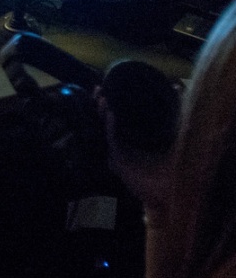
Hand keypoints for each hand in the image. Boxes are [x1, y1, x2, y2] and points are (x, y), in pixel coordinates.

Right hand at [98, 92, 173, 212]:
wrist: (174, 191)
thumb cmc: (176, 165)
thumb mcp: (176, 133)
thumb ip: (176, 111)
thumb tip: (179, 86)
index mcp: (134, 139)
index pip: (118, 117)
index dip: (112, 102)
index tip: (107, 85)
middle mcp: (123, 145)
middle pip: (107, 121)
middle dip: (101, 104)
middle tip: (98, 88)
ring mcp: (119, 153)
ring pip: (106, 129)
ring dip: (102, 113)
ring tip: (101, 97)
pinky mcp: (119, 161)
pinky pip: (113, 140)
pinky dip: (111, 126)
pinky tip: (111, 113)